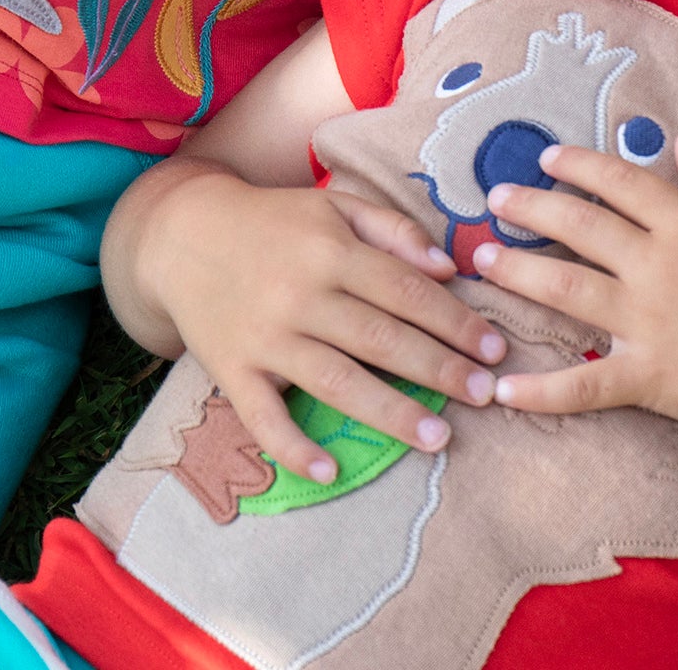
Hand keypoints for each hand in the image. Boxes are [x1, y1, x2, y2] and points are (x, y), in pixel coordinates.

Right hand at [129, 159, 507, 483]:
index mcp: (332, 248)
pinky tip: (329, 471)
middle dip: (439, 369)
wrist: (183, 236)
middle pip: (381, 338)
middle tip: (484, 395)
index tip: (494, 347)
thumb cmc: (275, 222)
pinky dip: (294, 447)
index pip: (406, 290)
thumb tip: (447, 267)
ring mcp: (266, 337)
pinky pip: (264, 418)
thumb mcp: (334, 206)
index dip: (454, 320)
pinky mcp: (232, 371)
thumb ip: (393, 229)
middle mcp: (302, 294)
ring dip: (390, 412)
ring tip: (438, 438)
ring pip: (336, 381)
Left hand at [478, 133, 677, 454]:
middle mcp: (657, 265)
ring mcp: (647, 321)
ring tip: (482, 262)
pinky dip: (542, 391)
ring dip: (518, 273)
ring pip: (566, 289)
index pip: (620, 182)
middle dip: (531, 208)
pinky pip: (584, 383)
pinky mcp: (647, 376)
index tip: (545, 157)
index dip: (578, 165)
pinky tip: (503, 389)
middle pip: (579, 226)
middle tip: (493, 199)